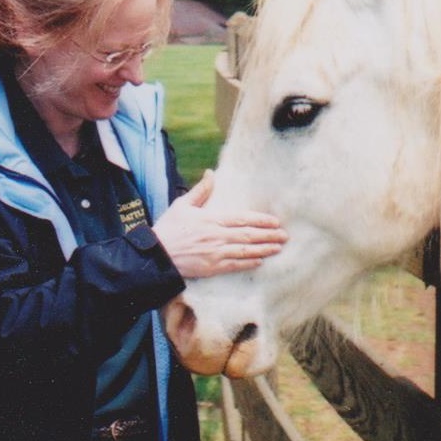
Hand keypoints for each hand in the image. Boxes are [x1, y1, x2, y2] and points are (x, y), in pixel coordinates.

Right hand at [152, 170, 286, 279]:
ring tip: (278, 248)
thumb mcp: (182, 205)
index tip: (275, 222)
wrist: (156, 255)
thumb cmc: (168, 229)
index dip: (261, 220)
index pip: (243, 219)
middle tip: (284, 236)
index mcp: (212, 219)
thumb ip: (200, 191)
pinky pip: (235, 265)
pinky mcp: (212, 267)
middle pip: (249, 235)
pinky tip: (260, 261)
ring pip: (246, 251)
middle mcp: (218, 236)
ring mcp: (216, 253)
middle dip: (269, 235)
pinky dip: (249, 263)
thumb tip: (210, 173)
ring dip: (264, 249)